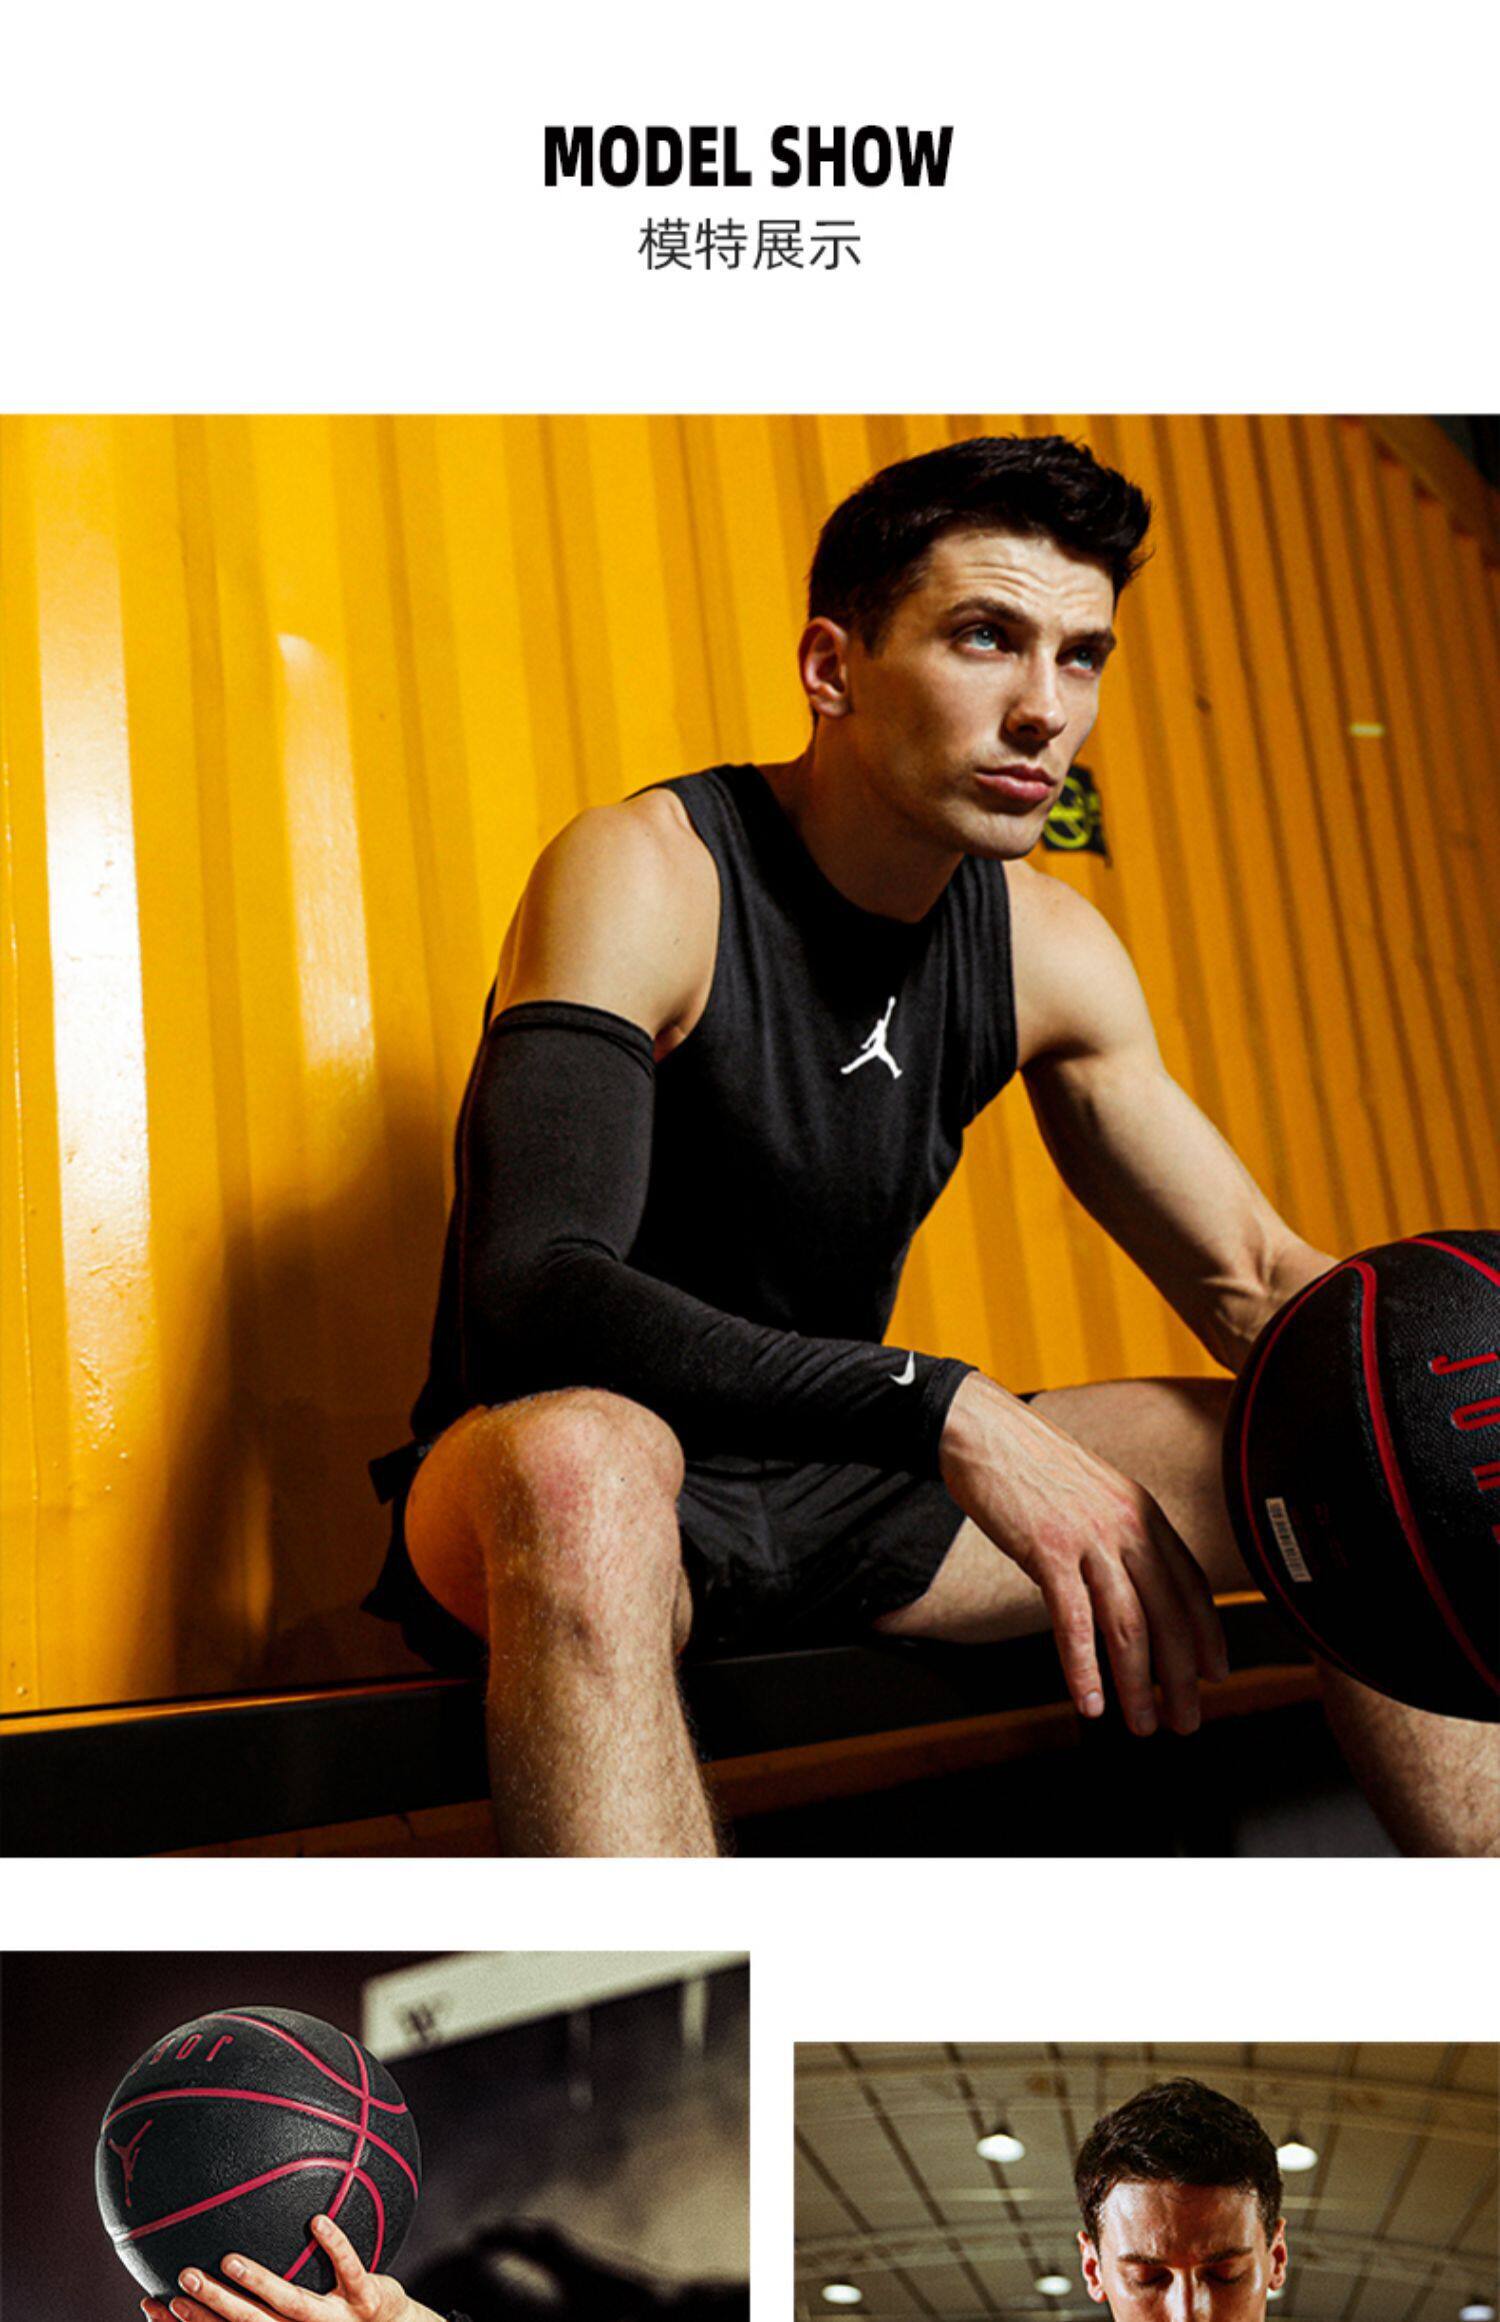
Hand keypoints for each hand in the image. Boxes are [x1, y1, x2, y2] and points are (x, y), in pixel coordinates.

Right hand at [140, 2214, 440, 2321]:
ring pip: (293, 2304)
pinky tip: (317, 2220)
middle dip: (213, 2305)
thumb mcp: (296, 2306)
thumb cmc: (336, 2314)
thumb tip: (218, 2247)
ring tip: (230, 2260)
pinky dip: (336, 2247)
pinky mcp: (367, 2299)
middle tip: (183, 2276)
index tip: (153, 2302)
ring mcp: (335, 2320)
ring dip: (260, 2284)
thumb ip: (262, 2288)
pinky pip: (350, 2270)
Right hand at [940, 1374, 1227, 1734]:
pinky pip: (1073, 1620)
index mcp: (1142, 1512)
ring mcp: (1088, 1538)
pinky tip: (1089, 1700)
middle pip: (1167, 1615)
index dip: (1207, 1635)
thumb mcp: (1094, 1492)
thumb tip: (1130, 1583)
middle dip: (1180, 1678)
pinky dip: (1083, 1668)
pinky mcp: (1047, 1550)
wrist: (983, 1431)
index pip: (1191, 1584)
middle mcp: (1126, 1525)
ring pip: (1127, 1624)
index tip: (1213, 1674)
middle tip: (1184, 1720)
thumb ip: (1118, 1533)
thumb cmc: (1031, 1463)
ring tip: (1141, 1724)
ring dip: (1138, 1684)